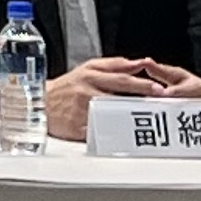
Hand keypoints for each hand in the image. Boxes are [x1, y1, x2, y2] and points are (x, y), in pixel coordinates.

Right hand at [45, 56, 163, 139]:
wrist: (40, 103)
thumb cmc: (67, 87)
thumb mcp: (87, 68)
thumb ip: (114, 65)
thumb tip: (137, 63)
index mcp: (91, 76)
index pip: (121, 79)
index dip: (141, 84)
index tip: (158, 88)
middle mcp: (87, 92)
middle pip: (119, 96)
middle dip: (142, 100)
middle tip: (160, 104)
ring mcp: (82, 110)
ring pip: (112, 114)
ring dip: (132, 117)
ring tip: (149, 120)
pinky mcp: (79, 128)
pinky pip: (100, 132)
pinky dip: (115, 134)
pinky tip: (128, 137)